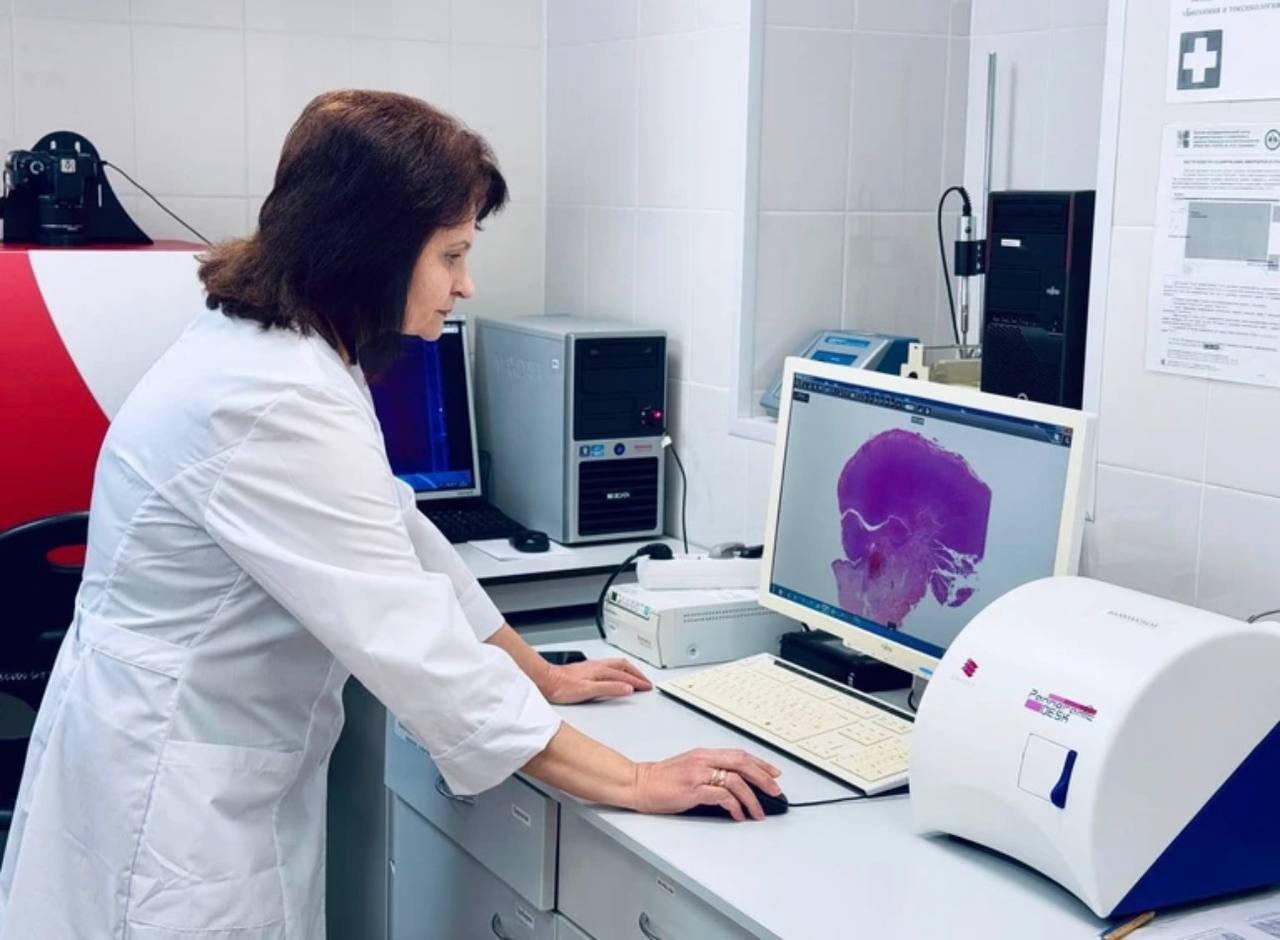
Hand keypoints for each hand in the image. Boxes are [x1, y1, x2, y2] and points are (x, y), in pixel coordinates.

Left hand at [540, 657, 652, 704]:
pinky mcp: (587, 670)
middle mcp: (598, 666)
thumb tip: (627, 688)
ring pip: (617, 665)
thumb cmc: (562, 687)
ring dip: (629, 670)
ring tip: (636, 677)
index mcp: (601, 670)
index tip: (647, 687)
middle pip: (623, 666)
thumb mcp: (588, 690)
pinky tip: (616, 675)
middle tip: (646, 681)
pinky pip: (609, 667)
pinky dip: (619, 671)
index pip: (625, 675)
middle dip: (637, 673)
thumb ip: (609, 688)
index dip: (638, 681)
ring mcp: (592, 667)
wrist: (546, 681)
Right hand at [631, 748, 782, 820]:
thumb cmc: (662, 779)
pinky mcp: (692, 790)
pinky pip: (722, 796)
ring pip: (736, 781)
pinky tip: (738, 815)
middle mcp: (703, 760)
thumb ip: (710, 770)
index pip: (739, 754)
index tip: (774, 773)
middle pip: (742, 763)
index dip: (760, 763)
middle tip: (775, 791)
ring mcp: (698, 774)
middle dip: (763, 778)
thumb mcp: (689, 767)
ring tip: (758, 812)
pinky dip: (734, 806)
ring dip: (752, 798)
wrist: (638, 783)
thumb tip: (734, 784)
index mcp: (704, 754)